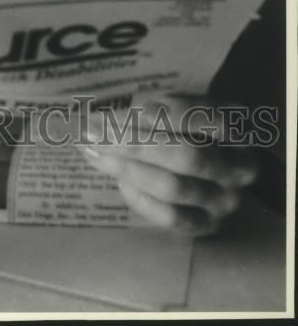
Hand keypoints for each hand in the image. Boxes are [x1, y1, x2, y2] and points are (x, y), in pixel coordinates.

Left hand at [77, 94, 258, 235]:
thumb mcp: (176, 105)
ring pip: (173, 187)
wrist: (211, 160)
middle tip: (91, 132)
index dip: (156, 113)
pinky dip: (140, 197)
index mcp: (236, 124)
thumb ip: (149, 108)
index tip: (113, 110)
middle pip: (185, 155)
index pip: (195, 117)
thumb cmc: (184, 124)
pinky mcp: (209, 225)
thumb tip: (103, 117)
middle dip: (133, 144)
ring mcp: (226, 200)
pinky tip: (119, 180)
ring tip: (93, 152)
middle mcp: (240, 166)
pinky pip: (170, 217)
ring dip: (126, 168)